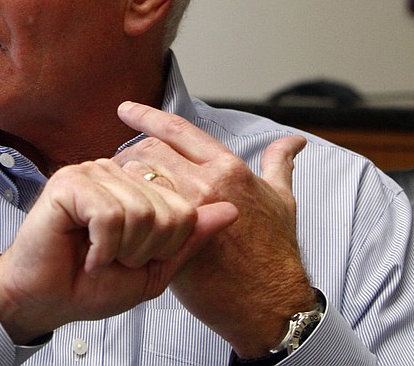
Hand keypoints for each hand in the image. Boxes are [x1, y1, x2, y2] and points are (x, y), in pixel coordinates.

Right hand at [0, 158, 237, 343]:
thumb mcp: (155, 268)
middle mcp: (118, 170)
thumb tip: (232, 211)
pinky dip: (102, 248)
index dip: (168, 245)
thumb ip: (189, 238)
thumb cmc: (95, 284)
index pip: (186, 207)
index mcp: (139, 184)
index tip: (137, 258)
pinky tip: (88, 255)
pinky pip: (110, 214)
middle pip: (169, 208)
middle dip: (147, 250)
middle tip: (117, 259)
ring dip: (122, 250)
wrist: (48, 301)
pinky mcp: (69, 182)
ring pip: (141, 211)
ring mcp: (93, 172)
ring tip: (101, 256)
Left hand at [115, 101, 315, 358]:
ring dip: (122, 180)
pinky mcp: (171, 240)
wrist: (271, 303)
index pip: (177, 130)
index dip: (147, 116)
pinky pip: (135, 213)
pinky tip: (122, 214)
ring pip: (137, 178)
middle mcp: (207, 183)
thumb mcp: (283, 201)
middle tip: (120, 164)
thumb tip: (295, 142)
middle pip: (149, 150)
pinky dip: (125, 209)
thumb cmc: (276, 252)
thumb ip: (279, 165)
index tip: (125, 110)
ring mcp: (187, 212)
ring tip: (118, 189)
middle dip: (130, 153)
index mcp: (229, 168)